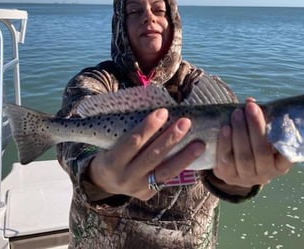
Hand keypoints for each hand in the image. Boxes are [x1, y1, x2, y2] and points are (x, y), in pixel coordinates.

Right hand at [88, 108, 205, 200]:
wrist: (104, 182)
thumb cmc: (110, 152)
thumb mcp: (111, 143)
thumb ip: (130, 131)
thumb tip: (157, 109)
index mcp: (112, 161)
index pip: (132, 142)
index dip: (148, 127)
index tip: (163, 111)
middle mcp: (125, 177)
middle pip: (151, 156)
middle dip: (170, 139)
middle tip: (185, 122)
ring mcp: (137, 188)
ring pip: (164, 172)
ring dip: (184, 157)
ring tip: (199, 144)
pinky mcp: (148, 194)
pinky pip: (167, 179)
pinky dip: (182, 167)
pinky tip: (194, 157)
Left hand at [214, 99, 291, 187]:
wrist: (233, 167)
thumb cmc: (252, 145)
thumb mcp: (262, 136)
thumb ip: (260, 121)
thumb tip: (250, 102)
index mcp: (280, 165)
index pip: (288, 156)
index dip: (285, 140)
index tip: (281, 118)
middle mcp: (265, 173)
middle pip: (261, 152)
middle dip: (256, 128)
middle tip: (250, 108)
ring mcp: (246, 177)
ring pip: (244, 156)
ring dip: (240, 132)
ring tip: (237, 114)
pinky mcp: (228, 176)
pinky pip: (226, 160)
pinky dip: (225, 143)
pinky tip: (225, 128)